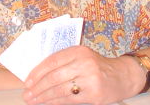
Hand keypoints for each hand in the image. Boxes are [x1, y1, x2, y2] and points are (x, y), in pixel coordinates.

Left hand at [22, 46, 142, 104]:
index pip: (52, 61)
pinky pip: (69, 99)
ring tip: (33, 100)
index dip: (37, 72)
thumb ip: (64, 62)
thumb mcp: (83, 57)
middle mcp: (84, 62)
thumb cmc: (97, 67)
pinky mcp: (93, 94)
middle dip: (38, 87)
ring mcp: (90, 79)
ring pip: (60, 89)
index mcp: (79, 51)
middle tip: (27, 94)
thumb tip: (37, 75)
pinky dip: (55, 102)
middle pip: (54, 76)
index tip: (27, 81)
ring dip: (43, 97)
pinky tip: (47, 103)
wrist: (122, 76)